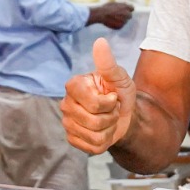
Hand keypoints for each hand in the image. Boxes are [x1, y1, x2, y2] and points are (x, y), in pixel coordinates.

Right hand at [61, 38, 136, 155]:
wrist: (124, 114)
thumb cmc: (119, 91)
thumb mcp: (119, 77)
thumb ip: (108, 63)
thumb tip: (100, 42)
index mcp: (73, 86)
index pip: (92, 104)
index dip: (109, 104)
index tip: (111, 96)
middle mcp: (66, 104)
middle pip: (94, 121)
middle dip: (111, 117)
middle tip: (111, 109)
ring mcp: (67, 123)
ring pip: (95, 136)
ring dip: (109, 129)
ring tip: (107, 119)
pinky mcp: (72, 139)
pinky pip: (93, 147)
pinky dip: (105, 141)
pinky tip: (103, 131)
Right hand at [87, 2, 133, 29]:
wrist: (101, 14)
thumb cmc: (106, 7)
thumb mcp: (115, 3)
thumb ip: (121, 6)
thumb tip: (124, 7)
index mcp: (126, 7)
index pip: (132, 8)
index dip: (128, 9)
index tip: (125, 10)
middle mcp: (127, 14)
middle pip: (130, 16)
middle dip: (126, 16)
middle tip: (119, 15)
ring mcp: (124, 21)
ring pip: (124, 21)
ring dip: (120, 20)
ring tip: (112, 18)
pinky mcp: (120, 26)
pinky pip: (120, 25)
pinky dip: (117, 24)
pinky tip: (111, 22)